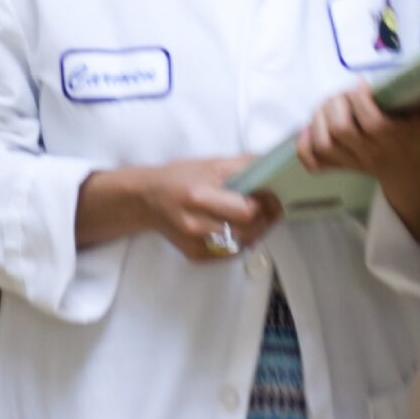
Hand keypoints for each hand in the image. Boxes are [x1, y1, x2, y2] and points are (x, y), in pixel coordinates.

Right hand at [77, 157, 280, 262]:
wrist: (146, 199)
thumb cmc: (179, 177)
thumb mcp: (210, 163)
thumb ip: (243, 165)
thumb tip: (273, 165)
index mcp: (199, 196)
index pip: (247, 210)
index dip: (265, 204)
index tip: (272, 196)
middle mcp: (196, 223)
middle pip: (248, 230)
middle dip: (265, 219)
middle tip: (271, 209)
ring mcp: (194, 243)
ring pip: (242, 244)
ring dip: (256, 231)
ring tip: (256, 218)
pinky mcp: (194, 255)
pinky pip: (229, 254)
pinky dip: (240, 242)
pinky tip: (238, 228)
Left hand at [298, 82, 419, 243]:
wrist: (410, 172)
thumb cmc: (419, 139)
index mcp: (391, 138)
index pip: (370, 121)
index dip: (360, 98)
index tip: (363, 84)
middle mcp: (369, 151)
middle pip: (340, 130)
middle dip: (335, 105)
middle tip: (342, 95)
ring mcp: (352, 160)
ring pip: (324, 144)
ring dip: (318, 120)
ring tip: (327, 107)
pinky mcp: (340, 165)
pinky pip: (315, 164)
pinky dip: (304, 147)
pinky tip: (308, 130)